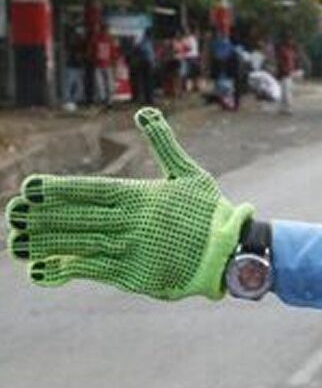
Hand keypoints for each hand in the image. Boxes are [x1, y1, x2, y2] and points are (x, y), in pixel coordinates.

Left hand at [5, 107, 252, 300]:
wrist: (233, 253)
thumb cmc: (210, 213)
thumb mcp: (190, 174)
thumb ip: (164, 144)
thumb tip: (146, 111)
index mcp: (139, 195)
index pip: (88, 190)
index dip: (56, 190)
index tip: (28, 189)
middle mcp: (131, 222)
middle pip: (75, 218)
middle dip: (40, 218)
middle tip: (10, 216)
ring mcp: (131, 250)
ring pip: (78, 244)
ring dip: (44, 244)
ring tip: (16, 244)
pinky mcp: (136, 275)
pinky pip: (93, 271)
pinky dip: (65, 270)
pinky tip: (42, 270)